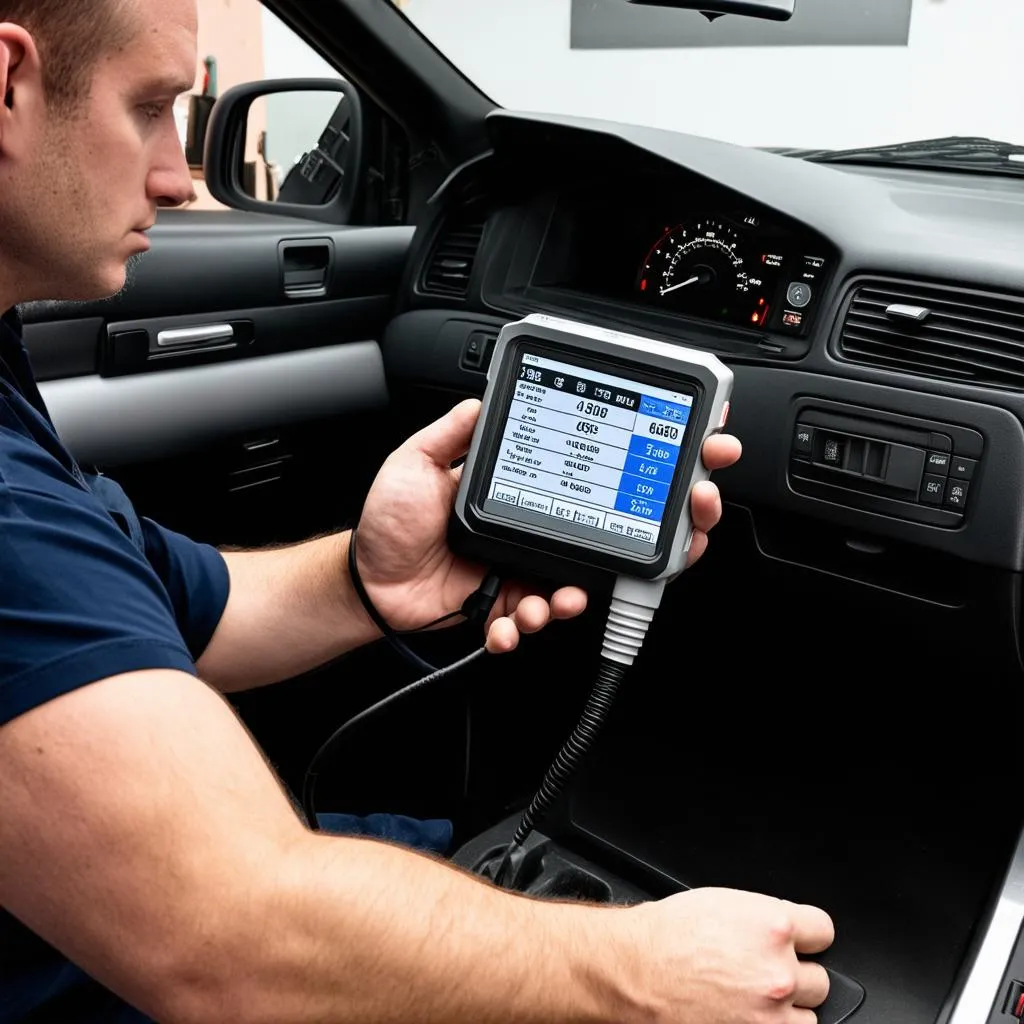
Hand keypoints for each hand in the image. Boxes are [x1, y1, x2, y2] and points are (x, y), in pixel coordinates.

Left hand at [353, 399, 740, 653]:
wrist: (367, 582)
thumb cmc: (390, 521)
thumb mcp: (417, 461)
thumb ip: (454, 431)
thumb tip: (483, 397)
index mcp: (530, 488)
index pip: (599, 474)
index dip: (652, 464)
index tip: (699, 451)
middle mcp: (540, 528)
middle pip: (618, 534)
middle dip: (664, 536)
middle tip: (685, 529)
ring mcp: (529, 569)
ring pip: (584, 585)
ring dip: (577, 595)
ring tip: (553, 598)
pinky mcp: (510, 607)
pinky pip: (534, 621)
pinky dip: (524, 627)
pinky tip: (506, 624)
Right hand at [616, 888, 833, 1023]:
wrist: (638, 972)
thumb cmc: (669, 936)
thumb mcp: (722, 904)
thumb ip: (764, 918)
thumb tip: (786, 930)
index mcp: (773, 926)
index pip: (823, 931)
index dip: (807, 937)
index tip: (800, 943)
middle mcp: (779, 970)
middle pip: (818, 979)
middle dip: (793, 976)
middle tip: (761, 974)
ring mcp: (772, 1013)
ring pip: (809, 1016)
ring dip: (786, 1010)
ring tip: (751, 999)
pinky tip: (745, 1015)